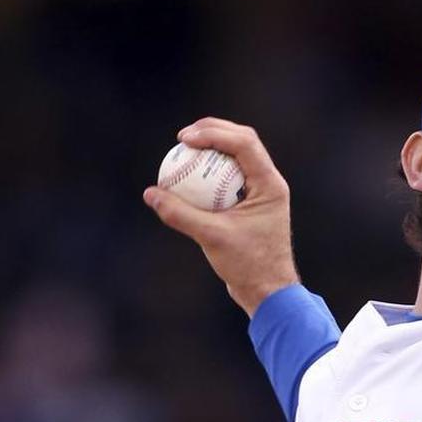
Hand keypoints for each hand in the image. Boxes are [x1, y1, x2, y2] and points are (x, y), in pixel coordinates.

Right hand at [143, 118, 299, 316]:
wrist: (268, 290)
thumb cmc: (248, 265)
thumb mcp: (210, 237)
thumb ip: (180, 214)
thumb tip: (151, 193)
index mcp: (270, 185)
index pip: (245, 144)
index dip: (214, 133)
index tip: (184, 139)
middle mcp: (269, 183)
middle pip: (243, 142)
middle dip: (213, 131)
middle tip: (183, 137)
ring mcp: (261, 192)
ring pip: (236, 157)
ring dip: (211, 149)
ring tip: (183, 150)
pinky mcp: (250, 202)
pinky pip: (228, 177)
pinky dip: (209, 172)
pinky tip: (186, 177)